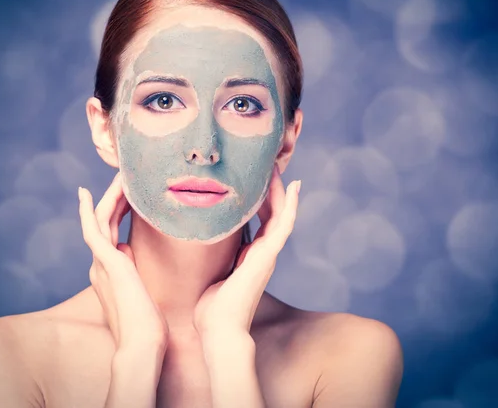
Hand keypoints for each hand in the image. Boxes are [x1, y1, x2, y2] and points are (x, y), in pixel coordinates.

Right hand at [78, 172, 168, 350]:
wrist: (143, 344)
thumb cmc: (149, 324)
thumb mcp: (142, 291)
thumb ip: (135, 272)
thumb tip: (133, 252)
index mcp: (111, 271)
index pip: (111, 232)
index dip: (117, 210)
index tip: (126, 195)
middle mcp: (101, 265)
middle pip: (104, 222)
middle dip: (112, 198)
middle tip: (123, 176)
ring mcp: (100, 264)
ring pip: (99, 220)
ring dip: (106, 196)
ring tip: (119, 175)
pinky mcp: (105, 263)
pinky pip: (94, 228)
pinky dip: (89, 210)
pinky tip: (88, 193)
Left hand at [193, 165, 300, 338]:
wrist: (219, 331)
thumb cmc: (212, 310)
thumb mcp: (212, 276)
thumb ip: (216, 261)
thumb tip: (203, 248)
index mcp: (251, 257)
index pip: (261, 222)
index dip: (261, 200)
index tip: (255, 180)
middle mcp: (264, 254)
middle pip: (273, 214)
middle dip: (272, 190)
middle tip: (269, 166)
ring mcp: (269, 254)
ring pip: (281, 214)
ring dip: (281, 190)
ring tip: (278, 167)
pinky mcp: (268, 255)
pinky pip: (284, 225)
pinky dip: (291, 205)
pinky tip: (294, 186)